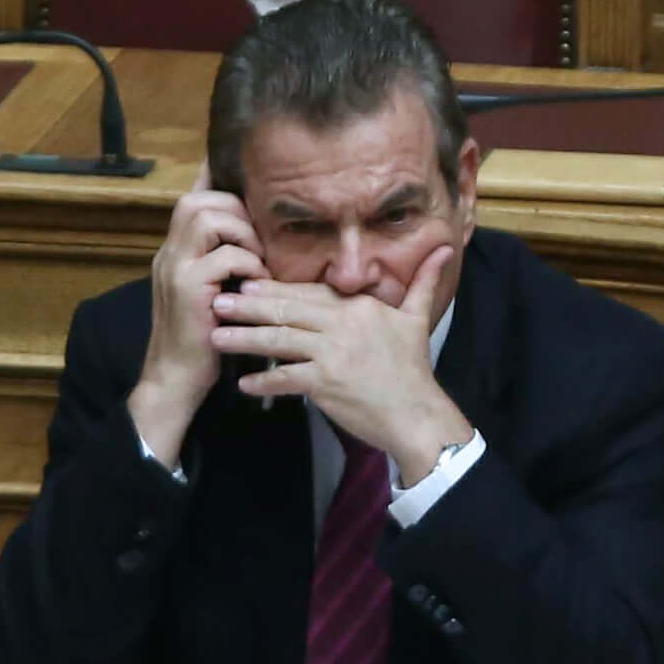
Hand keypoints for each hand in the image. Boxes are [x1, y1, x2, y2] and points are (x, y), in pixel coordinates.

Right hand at [129, 183, 267, 467]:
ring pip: (207, 217)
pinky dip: (250, 265)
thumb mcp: (212, 293)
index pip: (189, 200)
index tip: (241, 176)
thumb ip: (222, 265)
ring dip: (243, 235)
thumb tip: (254, 242)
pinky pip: (226, 256)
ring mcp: (174, 268)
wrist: (175, 379)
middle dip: (236, 211)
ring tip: (258, 262)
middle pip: (196, 200)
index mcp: (174, 252)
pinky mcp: (187, 288)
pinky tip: (258, 286)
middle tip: (258, 242)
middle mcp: (168, 254)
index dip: (212, 180)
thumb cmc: (202, 340)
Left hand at [209, 245, 472, 482]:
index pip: (309, 292)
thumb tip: (446, 250)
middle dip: (248, 307)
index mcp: (357, 307)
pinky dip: (264, 382)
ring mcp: (331, 355)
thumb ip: (422, 283)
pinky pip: (286, 379)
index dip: (275, 288)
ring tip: (216, 337)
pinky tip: (244, 383)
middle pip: (287, 311)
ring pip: (279, 341)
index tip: (247, 283)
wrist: (417, 414)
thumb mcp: (418, 320)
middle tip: (217, 301)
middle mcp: (342, 326)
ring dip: (245, 339)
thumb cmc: (414, 369)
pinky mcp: (325, 384)